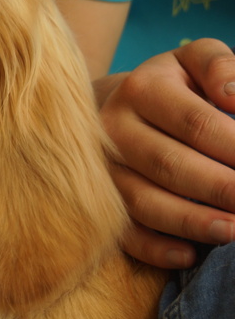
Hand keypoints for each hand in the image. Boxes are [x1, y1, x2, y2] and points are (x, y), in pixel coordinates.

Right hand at [95, 39, 234, 268]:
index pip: (196, 123)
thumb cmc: (172, 88)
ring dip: (191, 222)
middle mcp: (112, 127)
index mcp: (142, 88)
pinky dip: (153, 248)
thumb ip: (219, 67)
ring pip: (141, 200)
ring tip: (234, 232)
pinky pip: (120, 230)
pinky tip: (188, 255)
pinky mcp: (98, 198)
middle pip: (169, 164)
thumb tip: (234, 97)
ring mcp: (101, 167)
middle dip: (222, 189)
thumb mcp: (193, 62)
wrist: (112, 107)